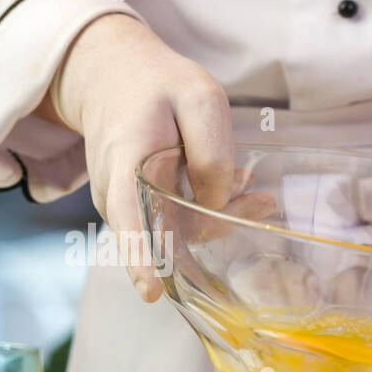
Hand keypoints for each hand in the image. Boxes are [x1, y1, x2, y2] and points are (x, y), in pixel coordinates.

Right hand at [44, 14, 234, 300]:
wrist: (111, 79)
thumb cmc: (157, 87)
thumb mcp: (199, 97)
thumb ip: (211, 151)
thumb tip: (215, 205)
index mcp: (126, 159)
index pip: (128, 215)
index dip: (140, 256)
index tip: (152, 291)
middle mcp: (115, 193)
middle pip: (164, 234)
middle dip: (214, 228)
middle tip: (260, 202)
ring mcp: (122, 207)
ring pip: (172, 232)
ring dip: (216, 217)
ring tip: (251, 188)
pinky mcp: (135, 212)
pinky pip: (171, 223)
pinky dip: (204, 211)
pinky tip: (232, 188)